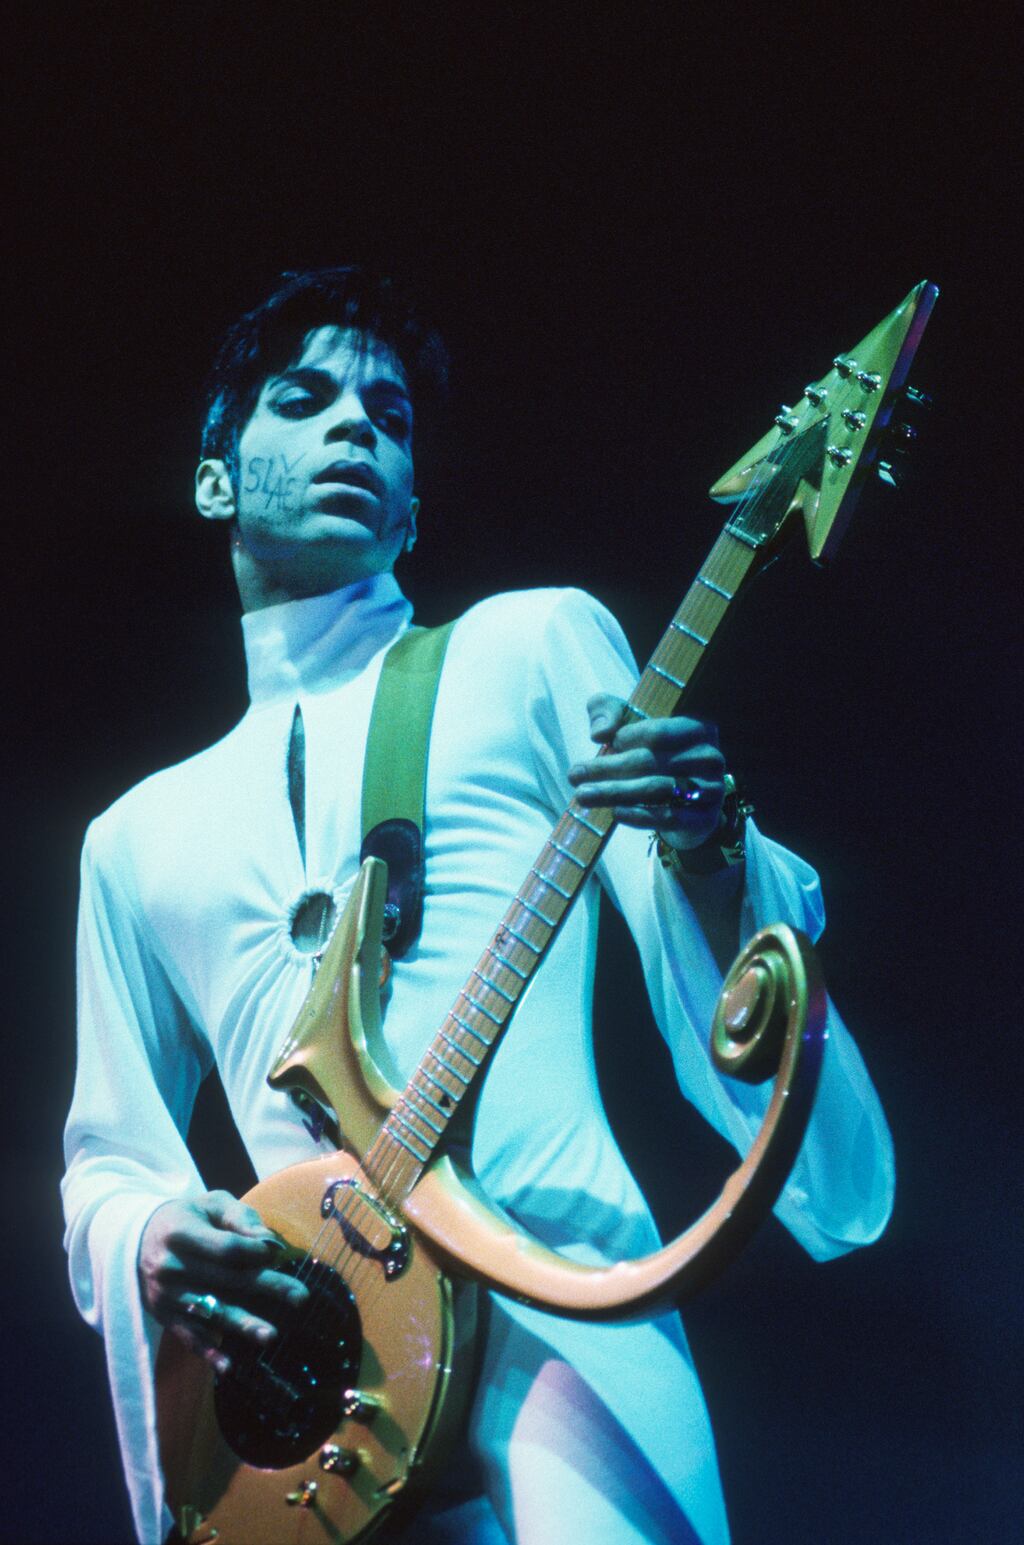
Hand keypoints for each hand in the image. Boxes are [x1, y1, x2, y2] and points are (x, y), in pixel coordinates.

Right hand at [138, 1190, 309, 1373]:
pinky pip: (188, 1337)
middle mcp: (170, 1266)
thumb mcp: (209, 1205)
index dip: (254, 1252)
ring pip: (210, 1311)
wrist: (135, 1242)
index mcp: (181, 1232)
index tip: (278, 1253)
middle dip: (266, 1288)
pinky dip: (207, 1353)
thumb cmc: (186, 1218)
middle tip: (301, 1297)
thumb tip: (268, 1242)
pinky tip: (227, 1366)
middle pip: (226, 1279)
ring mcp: (166, 1295)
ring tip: (270, 1335)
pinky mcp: (164, 1316)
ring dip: (241, 1325)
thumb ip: (239, 1218)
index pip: (226, 1247)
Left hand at [567, 692, 726, 849]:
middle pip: (651, 762)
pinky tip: (615, 812)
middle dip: (607, 768)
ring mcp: (711, 790)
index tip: (598, 744)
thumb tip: (599, 731)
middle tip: (574, 775)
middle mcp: (710, 757)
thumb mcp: (629, 724)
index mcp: (697, 729)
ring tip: (582, 795)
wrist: (686, 804)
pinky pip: (668, 817)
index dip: (625, 738)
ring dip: (615, 792)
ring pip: (656, 790)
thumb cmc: (653, 755)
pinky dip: (639, 815)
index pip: (658, 733)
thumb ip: (608, 711)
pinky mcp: (704, 818)